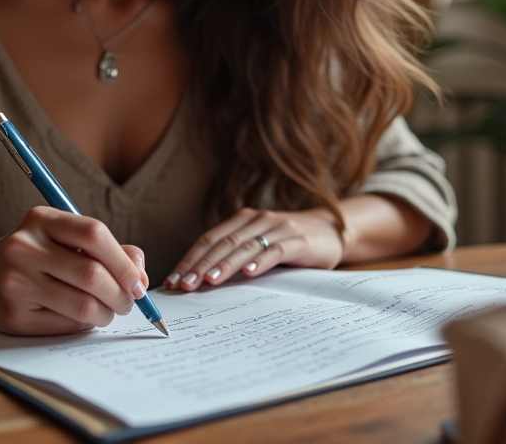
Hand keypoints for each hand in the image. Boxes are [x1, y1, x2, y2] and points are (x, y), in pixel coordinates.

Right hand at [0, 206, 148, 334]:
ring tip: (110, 311)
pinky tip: (86, 317)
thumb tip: (140, 272)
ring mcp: (15, 282)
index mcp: (41, 219)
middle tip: (131, 301)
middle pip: (91, 274)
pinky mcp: (13, 315)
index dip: (123, 261)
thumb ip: (106, 249)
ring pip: (82, 305)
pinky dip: (86, 324)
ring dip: (107, 313)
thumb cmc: (36, 255)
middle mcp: (24, 247)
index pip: (94, 234)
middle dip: (121, 293)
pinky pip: (65, 324)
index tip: (139, 280)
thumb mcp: (65, 239)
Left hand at [164, 207, 343, 290]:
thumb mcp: (259, 245)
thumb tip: (201, 281)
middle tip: (184, 285)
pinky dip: (261, 261)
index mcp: (242, 220)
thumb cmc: (288, 242)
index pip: (209, 239)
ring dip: (225, 265)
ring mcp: (278, 228)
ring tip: (208, 281)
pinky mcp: (299, 240)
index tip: (173, 280)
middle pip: (222, 243)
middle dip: (200, 265)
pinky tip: (249, 273)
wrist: (331, 229)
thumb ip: (236, 256)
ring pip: (245, 246)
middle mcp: (257, 220)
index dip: (190, 259)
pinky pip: (277, 250)